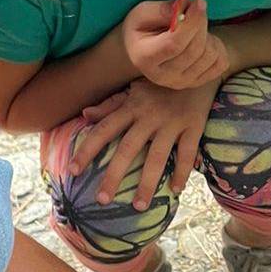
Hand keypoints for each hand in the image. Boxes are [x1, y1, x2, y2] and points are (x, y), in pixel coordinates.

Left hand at [71, 78, 219, 209]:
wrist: (198, 64)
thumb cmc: (162, 80)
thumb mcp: (134, 87)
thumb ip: (110, 104)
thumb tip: (85, 116)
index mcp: (131, 106)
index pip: (103, 130)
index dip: (87, 150)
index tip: (72, 170)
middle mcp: (149, 116)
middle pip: (127, 149)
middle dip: (113, 175)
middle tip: (103, 199)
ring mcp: (172, 122)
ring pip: (157, 157)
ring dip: (147, 183)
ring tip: (138, 206)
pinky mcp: (193, 126)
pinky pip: (187, 153)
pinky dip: (182, 172)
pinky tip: (176, 190)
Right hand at [121, 0, 227, 89]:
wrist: (144, 50)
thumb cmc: (143, 28)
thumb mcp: (143, 13)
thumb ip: (162, 9)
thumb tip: (184, 5)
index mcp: (145, 58)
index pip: (175, 44)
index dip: (191, 22)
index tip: (199, 2)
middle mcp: (163, 76)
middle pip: (195, 49)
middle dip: (201, 23)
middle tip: (196, 7)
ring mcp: (182, 82)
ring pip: (210, 55)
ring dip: (208, 34)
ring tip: (195, 27)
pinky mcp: (198, 82)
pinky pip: (221, 62)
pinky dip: (218, 47)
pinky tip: (204, 40)